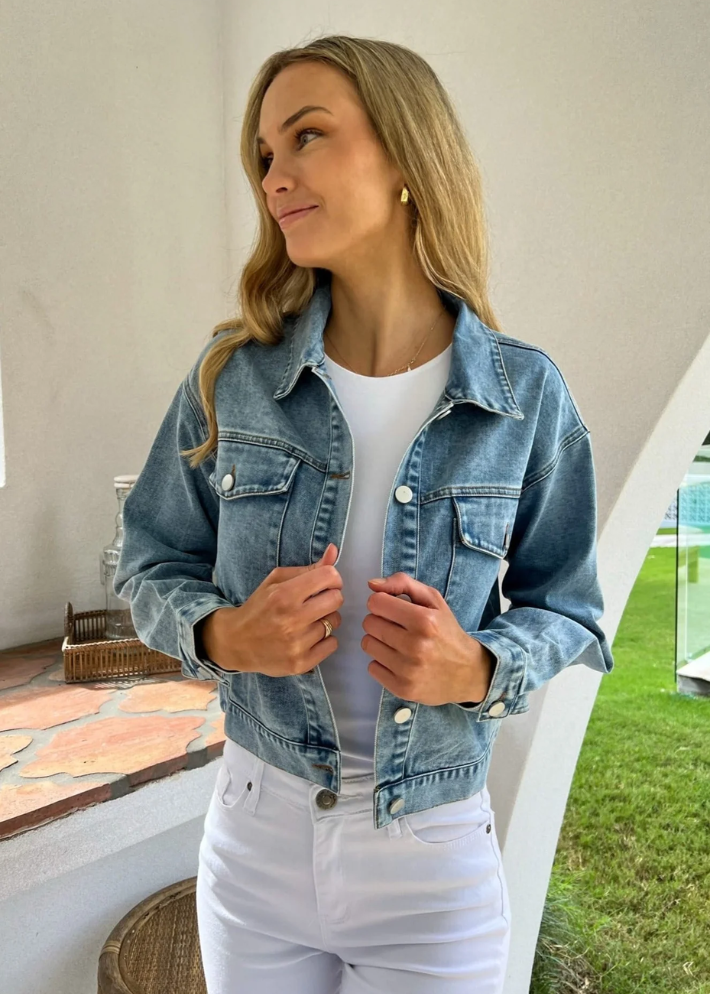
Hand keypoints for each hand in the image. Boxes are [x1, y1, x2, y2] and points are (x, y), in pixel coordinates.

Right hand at [200, 543, 342, 673]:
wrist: (236, 642)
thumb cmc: (259, 607)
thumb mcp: (276, 581)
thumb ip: (308, 568)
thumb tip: (334, 550)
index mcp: (284, 595)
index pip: (329, 576)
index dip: (331, 578)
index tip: (324, 584)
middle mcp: (291, 619)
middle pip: (337, 599)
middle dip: (330, 597)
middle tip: (316, 602)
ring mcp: (297, 644)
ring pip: (335, 622)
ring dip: (325, 619)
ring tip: (307, 621)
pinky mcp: (301, 663)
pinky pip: (332, 644)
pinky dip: (325, 640)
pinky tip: (308, 637)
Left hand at [361, 573, 495, 706]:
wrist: (467, 673)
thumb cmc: (446, 632)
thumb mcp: (433, 600)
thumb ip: (403, 583)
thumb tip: (372, 585)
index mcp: (424, 620)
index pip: (376, 603)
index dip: (381, 603)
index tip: (392, 609)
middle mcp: (416, 646)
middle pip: (369, 623)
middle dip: (379, 621)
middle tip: (396, 627)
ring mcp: (408, 670)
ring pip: (367, 644)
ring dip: (379, 641)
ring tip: (397, 644)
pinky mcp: (402, 688)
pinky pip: (372, 667)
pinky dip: (382, 663)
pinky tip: (399, 661)